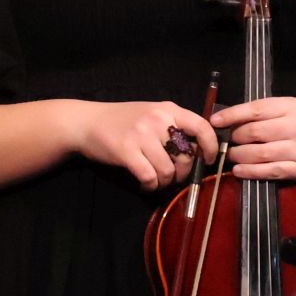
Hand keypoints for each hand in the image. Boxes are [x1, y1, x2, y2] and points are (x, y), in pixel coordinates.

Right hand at [69, 100, 218, 189]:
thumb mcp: (150, 114)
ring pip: (168, 170)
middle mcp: (157, 120)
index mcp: (167, 109)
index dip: (210, 146)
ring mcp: (141, 135)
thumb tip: (197, 151)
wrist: (85, 122)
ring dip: (165, 182)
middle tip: (172, 176)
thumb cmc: (120, 120)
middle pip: (185, 156)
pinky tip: (145, 184)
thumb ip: (173, 126)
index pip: (201, 127)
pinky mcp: (126, 151)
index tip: (206, 159)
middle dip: (182, 173)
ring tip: (156, 181)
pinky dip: (150, 186)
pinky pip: (149, 177)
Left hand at [213, 96, 295, 180]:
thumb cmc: (287, 124)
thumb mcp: (275, 111)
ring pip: (261, 153)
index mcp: (289, 107)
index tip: (214, 121)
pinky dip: (250, 171)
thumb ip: (252, 113)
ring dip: (239, 155)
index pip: (256, 110)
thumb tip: (219, 121)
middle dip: (234, 137)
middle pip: (256, 132)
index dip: (232, 115)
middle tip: (224, 141)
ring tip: (231, 155)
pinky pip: (270, 171)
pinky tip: (238, 170)